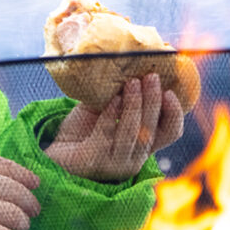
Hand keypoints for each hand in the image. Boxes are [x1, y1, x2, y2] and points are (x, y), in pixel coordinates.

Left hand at [46, 73, 183, 181]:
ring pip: (133, 133)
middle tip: (150, 76)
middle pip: (153, 131)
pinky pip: (107, 134)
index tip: (170, 91)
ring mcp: (115, 163)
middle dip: (154, 101)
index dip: (175, 113)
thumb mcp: (106, 109)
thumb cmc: (83, 129)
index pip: (170, 133)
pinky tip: (112, 98)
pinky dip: (111, 113)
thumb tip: (134, 66)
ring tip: (131, 82)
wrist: (54, 150)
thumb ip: (122, 97)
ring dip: (135, 105)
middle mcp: (134, 158)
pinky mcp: (95, 162)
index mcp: (142, 145)